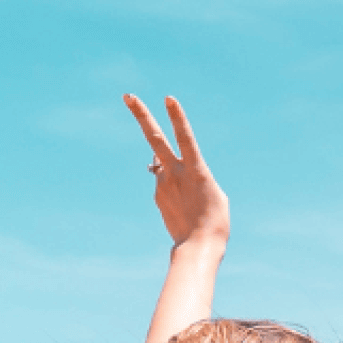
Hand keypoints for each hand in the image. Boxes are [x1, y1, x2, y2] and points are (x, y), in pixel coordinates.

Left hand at [124, 94, 230, 248]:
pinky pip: (165, 184)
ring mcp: (163, 184)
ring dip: (173, 170)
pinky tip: (185, 206)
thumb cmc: (215, 219)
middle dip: (141, 115)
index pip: (185, 138)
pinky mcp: (157, 195)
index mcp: (196, 170)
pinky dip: (174, 189)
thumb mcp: (212, 191)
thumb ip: (191, 172)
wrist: (199, 246)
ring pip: (163, 165)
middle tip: (127, 96)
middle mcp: (175, 173)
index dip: (177, 117)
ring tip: (190, 196)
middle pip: (155, 138)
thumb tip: (162, 165)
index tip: (168, 98)